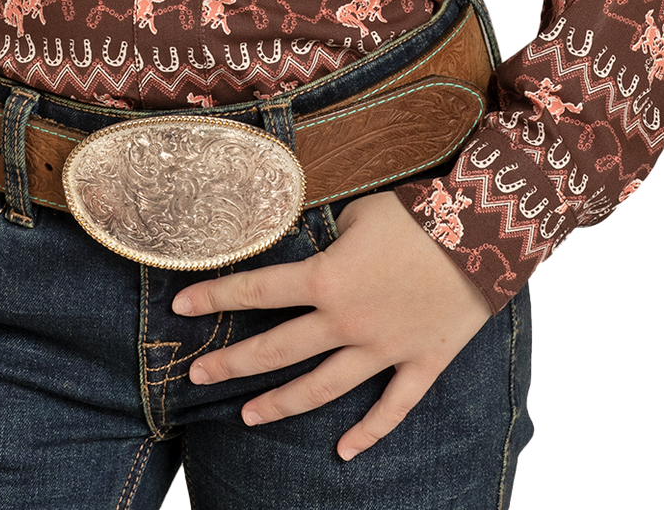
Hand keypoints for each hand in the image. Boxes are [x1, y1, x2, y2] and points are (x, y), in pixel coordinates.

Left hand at [171, 188, 491, 460]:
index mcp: (326, 279)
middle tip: (198, 375)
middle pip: (278, 349)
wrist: (483, 233)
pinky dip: (370, 433)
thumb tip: (313, 246)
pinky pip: (392, 408)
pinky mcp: (420, 363)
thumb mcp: (359, 212)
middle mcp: (346, 322)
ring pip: (322, 388)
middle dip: (233, 363)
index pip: (257, 289)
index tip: (180, 306)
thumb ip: (329, 235)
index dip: (215, 297)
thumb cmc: (417, 212)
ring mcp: (383, 350)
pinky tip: (346, 451)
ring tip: (248, 416)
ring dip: (282, 404)